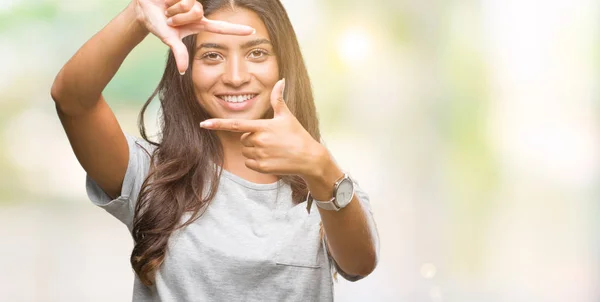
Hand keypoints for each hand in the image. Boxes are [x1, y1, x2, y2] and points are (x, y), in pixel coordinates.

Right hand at [132, 0, 254, 73]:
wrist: (145, 8)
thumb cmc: (158, 24)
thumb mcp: (169, 39)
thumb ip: (178, 53)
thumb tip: (183, 71)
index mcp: (199, 24)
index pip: (221, 27)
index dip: (237, 30)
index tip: (252, 32)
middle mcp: (199, 12)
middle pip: (197, 12)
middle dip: (179, 16)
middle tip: (170, 18)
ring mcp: (193, 1)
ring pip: (190, 4)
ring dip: (175, 8)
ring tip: (168, 9)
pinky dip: (172, 0)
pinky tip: (168, 0)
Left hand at [199, 79, 326, 178]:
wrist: (309, 158)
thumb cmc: (297, 135)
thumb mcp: (287, 116)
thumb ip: (278, 99)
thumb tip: (281, 80)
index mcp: (262, 127)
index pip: (235, 124)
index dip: (218, 123)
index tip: (203, 124)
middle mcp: (259, 141)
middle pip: (243, 138)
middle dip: (252, 138)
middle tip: (270, 139)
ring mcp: (260, 155)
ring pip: (245, 151)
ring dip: (254, 150)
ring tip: (272, 149)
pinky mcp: (261, 167)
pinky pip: (249, 162)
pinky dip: (256, 161)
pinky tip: (271, 158)